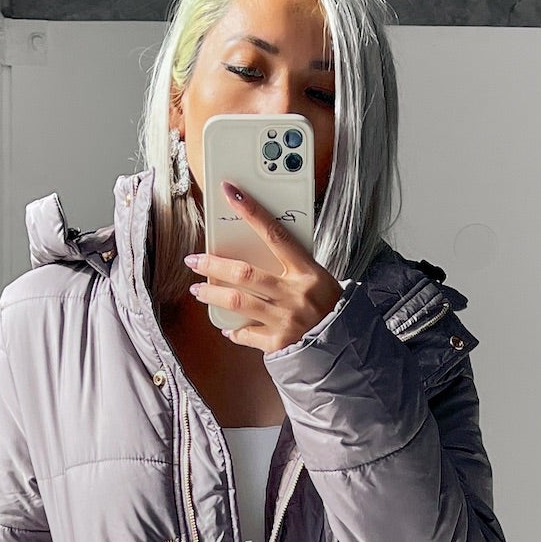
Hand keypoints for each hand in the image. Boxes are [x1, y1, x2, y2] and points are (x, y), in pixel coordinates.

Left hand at [184, 179, 344, 353]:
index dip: (251, 211)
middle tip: (194, 260)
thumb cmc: (330, 309)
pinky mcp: (279, 344)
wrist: (345, 348)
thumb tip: (257, 254)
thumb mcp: (319, 280)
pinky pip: (247, 334)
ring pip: (238, 302)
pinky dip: (235, 330)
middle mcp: (295, 294)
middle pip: (245, 273)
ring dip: (213, 294)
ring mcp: (286, 320)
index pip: (275, 234)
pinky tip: (228, 327)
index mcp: (308, 272)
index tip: (230, 193)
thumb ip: (291, 267)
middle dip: (214, 264)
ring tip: (198, 290)